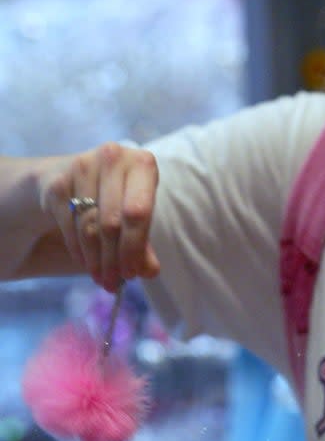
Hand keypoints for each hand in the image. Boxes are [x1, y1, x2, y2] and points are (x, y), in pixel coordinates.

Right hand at [40, 142, 160, 290]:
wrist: (70, 176)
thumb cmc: (115, 198)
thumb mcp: (135, 217)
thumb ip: (144, 244)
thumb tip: (151, 272)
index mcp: (143, 163)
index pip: (138, 213)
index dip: (134, 247)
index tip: (132, 274)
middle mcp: (113, 157)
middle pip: (112, 222)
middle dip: (114, 258)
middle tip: (114, 283)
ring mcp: (82, 165)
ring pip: (89, 226)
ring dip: (96, 259)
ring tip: (102, 278)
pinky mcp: (56, 180)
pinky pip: (69, 225)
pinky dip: (78, 249)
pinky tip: (85, 263)